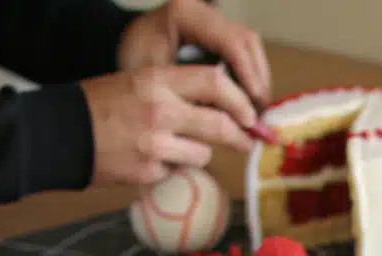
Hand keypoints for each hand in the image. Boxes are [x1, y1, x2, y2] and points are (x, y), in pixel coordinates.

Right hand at [80, 64, 256, 185]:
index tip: (250, 114)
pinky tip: (150, 160)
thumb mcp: (138, 83)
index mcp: (157, 80)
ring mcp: (155, 144)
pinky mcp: (149, 172)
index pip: (215, 82)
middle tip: (246, 141)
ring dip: (198, 154)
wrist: (59, 135)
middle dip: (240, 136)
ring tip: (173, 147)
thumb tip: (223, 105)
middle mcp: (159, 110)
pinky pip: (178, 171)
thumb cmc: (101, 106)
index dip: (240, 101)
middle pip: (220, 124)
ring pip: (203, 154)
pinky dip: (172, 169)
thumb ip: (177, 90)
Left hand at [118, 0, 270, 108]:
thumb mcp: (158, 78)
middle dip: (257, 77)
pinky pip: (243, 51)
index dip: (247, 72)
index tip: (254, 100)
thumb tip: (229, 120)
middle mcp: (204, 11)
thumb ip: (190, 93)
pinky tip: (248, 98)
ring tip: (256, 108)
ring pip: (250, 46)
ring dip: (258, 77)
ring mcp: (212, 20)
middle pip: (246, 41)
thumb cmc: (133, 61)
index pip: (229, 41)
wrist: (121, 48)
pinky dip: (250, 75)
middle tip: (260, 110)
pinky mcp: (217, 32)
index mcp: (185, 13)